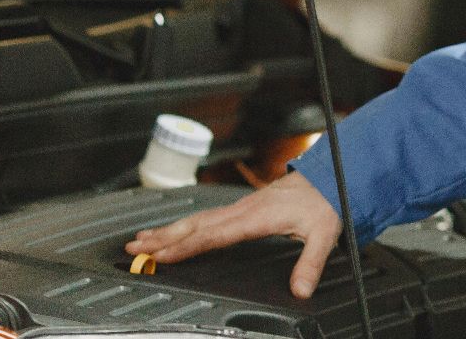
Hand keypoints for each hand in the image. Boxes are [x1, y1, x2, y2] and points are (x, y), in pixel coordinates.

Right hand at [124, 171, 341, 297]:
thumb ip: (311, 263)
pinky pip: (206, 216)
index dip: (187, 246)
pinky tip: (173, 231)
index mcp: (256, 217)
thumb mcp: (324, 233)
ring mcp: (240, 207)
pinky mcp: (242, 207)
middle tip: (134, 248)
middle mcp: (243, 210)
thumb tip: (301, 290)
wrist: (330, 175)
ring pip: (197, 219)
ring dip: (168, 230)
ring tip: (141, 240)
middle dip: (163, 237)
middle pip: (195, 225)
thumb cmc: (324, 202)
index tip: (162, 255)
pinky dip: (184, 225)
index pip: (214, 235)